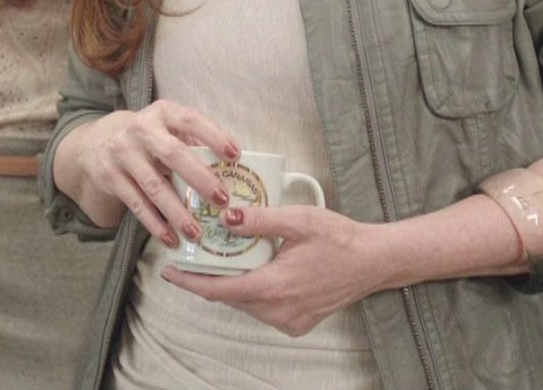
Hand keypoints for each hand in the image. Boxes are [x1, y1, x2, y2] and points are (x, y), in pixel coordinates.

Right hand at [63, 100, 238, 247]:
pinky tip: (171, 239)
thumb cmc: (147, 138)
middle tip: (222, 200)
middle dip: (200, 178)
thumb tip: (231, 170)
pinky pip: (137, 204)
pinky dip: (155, 224)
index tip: (235, 155)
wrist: (95, 143)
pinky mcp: (110, 177)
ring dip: (177, 212)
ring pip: (154, 186)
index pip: (190, 120)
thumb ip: (193, 142)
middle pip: (173, 154)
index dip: (213, 136)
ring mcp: (122, 153)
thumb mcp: (166, 128)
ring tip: (197, 233)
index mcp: (162, 112)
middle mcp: (140, 129)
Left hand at [162, 204, 388, 335]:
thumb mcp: (298, 220)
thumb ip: (260, 220)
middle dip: (209, 277)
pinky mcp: (297, 324)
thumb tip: (226, 218)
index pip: (218, 290)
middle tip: (195, 254)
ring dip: (232, 284)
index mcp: (273, 286)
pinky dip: (251, 291)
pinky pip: (262, 309)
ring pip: (245, 304)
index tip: (168, 271)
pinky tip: (254, 270)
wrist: (374, 261)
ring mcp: (288, 321)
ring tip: (224, 258)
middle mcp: (278, 311)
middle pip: (229, 297)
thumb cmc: (339, 238)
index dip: (189, 281)